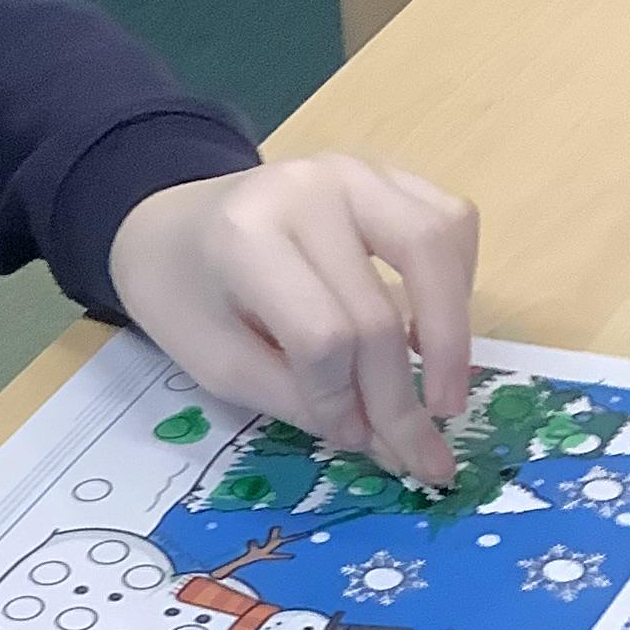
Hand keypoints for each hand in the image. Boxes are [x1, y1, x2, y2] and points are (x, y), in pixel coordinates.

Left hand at [106, 155, 477, 489]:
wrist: (170, 225)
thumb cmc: (185, 296)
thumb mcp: (217, 362)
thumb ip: (298, 401)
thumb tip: (385, 442)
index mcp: (244, 237)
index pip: (322, 336)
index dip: (344, 401)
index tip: (350, 440)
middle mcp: (306, 191)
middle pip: (379, 310)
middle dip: (402, 397)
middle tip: (422, 457)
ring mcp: (354, 172)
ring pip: (436, 248)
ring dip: (452, 334)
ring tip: (442, 397)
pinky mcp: (386, 174)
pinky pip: (450, 221)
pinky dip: (458, 281)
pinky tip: (433, 329)